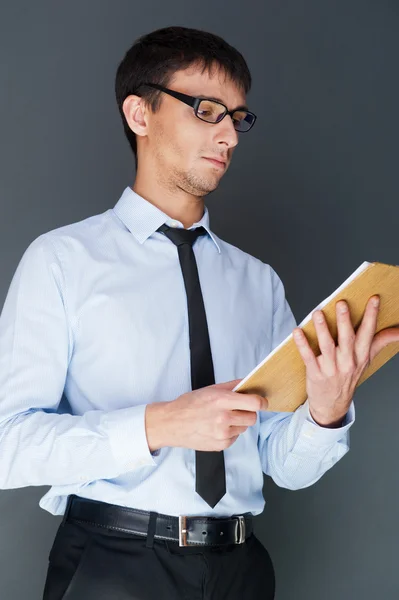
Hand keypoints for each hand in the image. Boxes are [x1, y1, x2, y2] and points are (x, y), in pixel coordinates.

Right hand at [145, 379, 267, 451]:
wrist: (172, 423)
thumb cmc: (189, 404)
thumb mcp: (210, 389)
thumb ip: (232, 386)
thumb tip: (249, 383)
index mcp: (222, 400)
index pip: (254, 403)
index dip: (262, 402)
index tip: (263, 402)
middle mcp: (223, 418)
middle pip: (252, 417)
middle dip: (248, 412)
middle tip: (237, 409)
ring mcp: (222, 434)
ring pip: (244, 428)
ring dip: (238, 423)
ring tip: (222, 418)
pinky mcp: (220, 445)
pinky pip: (235, 437)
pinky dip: (230, 432)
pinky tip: (216, 427)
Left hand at [292, 295, 398, 427]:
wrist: (332, 405)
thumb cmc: (348, 377)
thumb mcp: (366, 360)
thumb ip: (380, 342)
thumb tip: (398, 331)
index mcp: (361, 356)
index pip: (368, 333)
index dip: (371, 316)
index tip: (373, 299)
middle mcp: (348, 362)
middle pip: (347, 339)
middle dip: (345, 320)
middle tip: (341, 303)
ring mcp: (331, 368)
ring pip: (327, 346)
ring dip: (322, 329)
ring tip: (318, 313)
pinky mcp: (315, 373)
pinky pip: (308, 357)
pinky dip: (302, 344)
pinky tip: (298, 332)